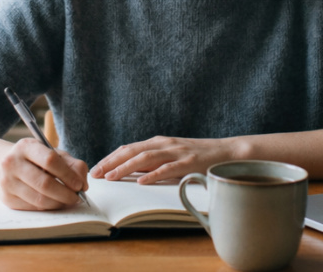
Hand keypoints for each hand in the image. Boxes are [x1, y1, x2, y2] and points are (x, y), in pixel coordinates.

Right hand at [0, 138, 89, 210]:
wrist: (1, 165)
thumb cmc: (34, 159)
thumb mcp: (52, 153)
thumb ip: (72, 164)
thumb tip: (83, 184)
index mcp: (26, 147)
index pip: (50, 160)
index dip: (68, 175)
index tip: (79, 185)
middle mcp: (12, 163)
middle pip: (44, 183)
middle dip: (65, 194)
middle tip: (76, 198)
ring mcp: (7, 181)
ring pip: (39, 199)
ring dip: (58, 203)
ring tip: (68, 201)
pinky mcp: (7, 198)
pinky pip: (32, 207)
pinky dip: (48, 208)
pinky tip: (55, 203)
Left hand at [90, 136, 241, 184]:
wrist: (227, 151)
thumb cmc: (197, 156)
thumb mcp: (171, 155)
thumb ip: (153, 161)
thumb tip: (129, 171)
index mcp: (158, 142)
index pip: (128, 148)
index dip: (110, 158)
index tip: (96, 168)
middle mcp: (164, 143)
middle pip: (132, 151)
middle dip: (111, 162)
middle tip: (95, 174)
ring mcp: (176, 151)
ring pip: (145, 158)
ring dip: (126, 168)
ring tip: (111, 177)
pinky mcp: (189, 162)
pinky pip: (168, 168)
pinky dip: (153, 174)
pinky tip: (142, 181)